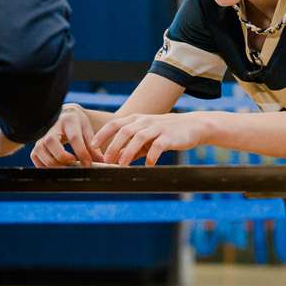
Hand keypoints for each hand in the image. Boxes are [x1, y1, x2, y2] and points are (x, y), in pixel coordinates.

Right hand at [31, 105, 104, 166]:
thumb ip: (93, 147)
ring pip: (39, 150)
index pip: (74, 137)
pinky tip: (55, 167)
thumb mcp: (87, 131)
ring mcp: (42, 134)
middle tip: (73, 163)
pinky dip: (43, 165)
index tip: (88, 164)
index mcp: (69, 120)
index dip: (81, 152)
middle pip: (51, 142)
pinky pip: (34, 155)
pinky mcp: (37, 142)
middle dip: (62, 156)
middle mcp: (52, 126)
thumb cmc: (77, 124)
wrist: (65, 115)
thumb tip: (101, 162)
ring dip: (51, 162)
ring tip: (64, 167)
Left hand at [91, 112, 207, 166]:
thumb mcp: (146, 137)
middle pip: (124, 131)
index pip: (115, 124)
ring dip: (129, 152)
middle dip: (113, 145)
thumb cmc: (166, 132)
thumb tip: (116, 160)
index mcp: (136, 120)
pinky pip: (158, 146)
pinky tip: (148, 165)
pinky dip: (151, 156)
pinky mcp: (169, 136)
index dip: (102, 134)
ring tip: (122, 165)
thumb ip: (132, 148)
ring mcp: (157, 127)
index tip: (93, 146)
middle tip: (106, 160)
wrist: (192, 126)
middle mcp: (145, 121)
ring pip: (139, 137)